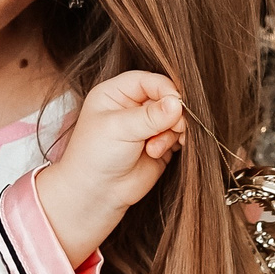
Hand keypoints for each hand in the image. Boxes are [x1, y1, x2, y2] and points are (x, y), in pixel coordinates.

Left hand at [35, 71, 185, 264]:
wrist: (96, 193)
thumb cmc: (95, 156)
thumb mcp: (119, 129)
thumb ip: (150, 115)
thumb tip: (178, 103)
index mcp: (115, 93)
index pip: (149, 80)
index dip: (165, 89)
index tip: (177, 103)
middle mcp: (132, 106)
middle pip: (166, 97)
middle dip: (170, 114)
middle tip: (168, 129)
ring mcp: (147, 125)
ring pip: (175, 117)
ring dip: (170, 132)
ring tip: (153, 149)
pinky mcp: (160, 143)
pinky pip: (179, 134)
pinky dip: (176, 141)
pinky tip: (158, 152)